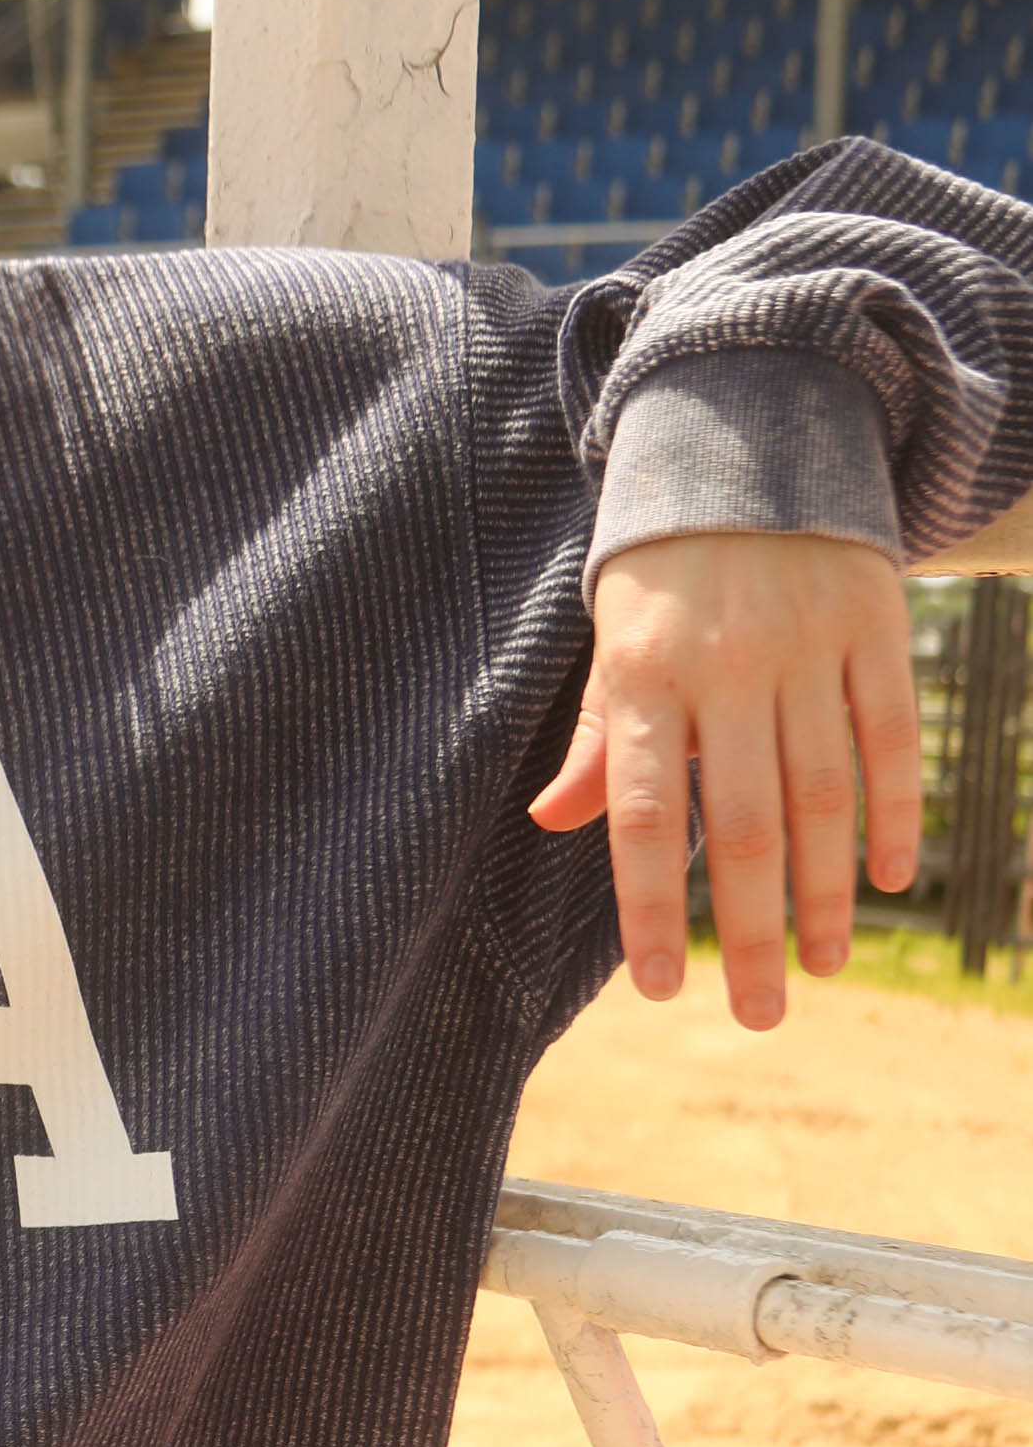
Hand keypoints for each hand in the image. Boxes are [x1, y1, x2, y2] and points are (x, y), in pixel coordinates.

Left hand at [530, 532, 920, 1028]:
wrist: (745, 432)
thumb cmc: (662, 567)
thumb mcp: (610, 640)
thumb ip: (596, 738)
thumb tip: (551, 825)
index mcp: (642, 674)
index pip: (643, 816)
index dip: (650, 908)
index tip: (662, 990)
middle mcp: (726, 664)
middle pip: (742, 824)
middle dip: (749, 930)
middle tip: (758, 1014)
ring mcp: (806, 643)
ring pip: (822, 792)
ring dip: (824, 893)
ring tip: (821, 965)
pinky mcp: (874, 621)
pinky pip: (890, 732)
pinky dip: (894, 810)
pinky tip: (889, 879)